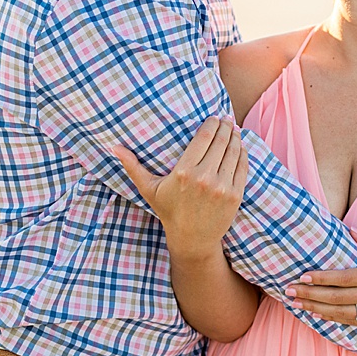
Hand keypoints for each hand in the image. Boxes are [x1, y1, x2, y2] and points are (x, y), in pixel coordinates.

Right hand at [112, 118, 247, 255]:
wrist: (192, 238)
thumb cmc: (169, 211)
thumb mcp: (149, 189)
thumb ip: (133, 167)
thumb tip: (114, 147)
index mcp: (184, 172)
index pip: (204, 137)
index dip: (211, 123)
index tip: (213, 117)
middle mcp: (205, 178)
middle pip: (221, 141)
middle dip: (225, 126)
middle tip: (226, 118)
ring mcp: (223, 187)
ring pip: (234, 152)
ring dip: (236, 136)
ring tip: (233, 128)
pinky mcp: (236, 195)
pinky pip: (242, 167)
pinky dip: (243, 153)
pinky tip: (240, 146)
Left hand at [287, 231, 356, 337]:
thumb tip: (351, 232)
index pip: (345, 278)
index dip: (321, 278)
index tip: (302, 275)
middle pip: (337, 297)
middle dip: (310, 294)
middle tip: (288, 291)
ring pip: (340, 313)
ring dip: (316, 308)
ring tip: (297, 304)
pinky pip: (351, 323)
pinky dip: (332, 319)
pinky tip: (318, 315)